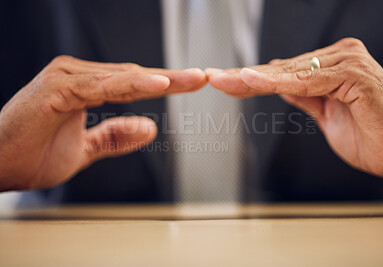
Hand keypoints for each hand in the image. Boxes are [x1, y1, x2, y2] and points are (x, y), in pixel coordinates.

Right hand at [0, 56, 205, 190]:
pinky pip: (101, 85)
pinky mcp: (57, 87)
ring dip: (159, 79)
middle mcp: (78, 76)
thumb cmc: (31, 155)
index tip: (193, 84)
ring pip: (123, 77)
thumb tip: (149, 127)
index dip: (166, 84)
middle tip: (202, 77)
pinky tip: (157, 85)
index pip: (135, 84)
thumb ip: (115, 136)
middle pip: (135, 76)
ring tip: (190, 80)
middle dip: (171, 78)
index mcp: (86, 87)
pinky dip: (130, 85)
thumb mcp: (86, 149)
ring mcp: (67, 78)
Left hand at [207, 38, 382, 179]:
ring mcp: (347, 62)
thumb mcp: (326, 114)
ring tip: (223, 80)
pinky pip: (307, 80)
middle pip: (281, 70)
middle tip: (213, 77)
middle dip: (245, 78)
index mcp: (332, 67)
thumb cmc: (372, 137)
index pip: (283, 73)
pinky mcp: (354, 74)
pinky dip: (278, 81)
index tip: (224, 81)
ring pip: (290, 73)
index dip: (251, 79)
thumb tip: (280, 85)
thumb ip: (304, 96)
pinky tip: (252, 79)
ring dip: (253, 78)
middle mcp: (339, 58)